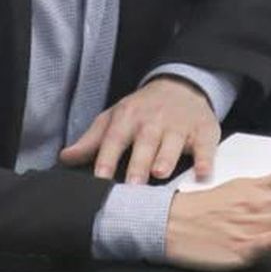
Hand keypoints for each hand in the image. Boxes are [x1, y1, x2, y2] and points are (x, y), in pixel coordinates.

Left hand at [59, 76, 220, 183]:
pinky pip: (205, 146)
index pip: (114, 139)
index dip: (106, 158)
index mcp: (128, 118)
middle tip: (132, 185)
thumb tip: (65, 159)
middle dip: (138, 164)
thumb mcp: (115, 118)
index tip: (100, 178)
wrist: (181, 86)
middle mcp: (153, 121)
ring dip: (167, 157)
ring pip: (172, 143)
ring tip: (160, 173)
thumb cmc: (142, 110)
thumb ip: (92, 141)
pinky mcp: (203, 130)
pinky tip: (203, 172)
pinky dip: (205, 159)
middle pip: (144, 143)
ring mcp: (179, 125)